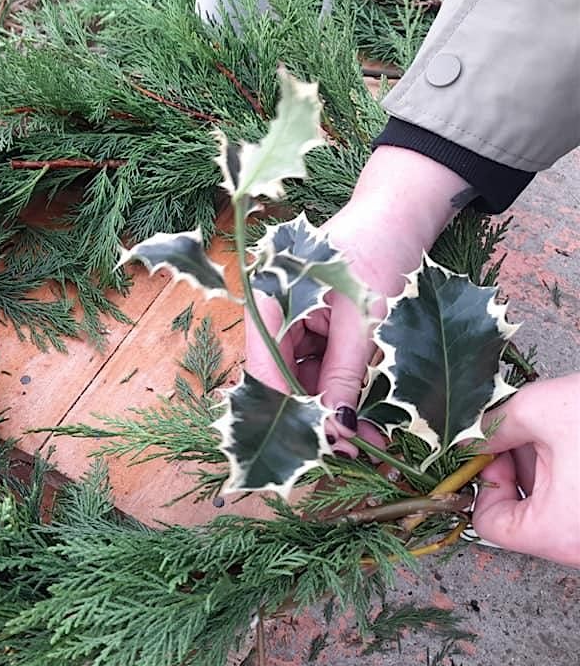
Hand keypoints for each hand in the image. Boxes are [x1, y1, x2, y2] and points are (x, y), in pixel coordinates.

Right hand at [246, 146, 472, 451]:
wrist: (399, 215)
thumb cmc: (379, 250)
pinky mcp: (310, 330)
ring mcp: (289, 324)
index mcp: (268, 300)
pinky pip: (317, 369)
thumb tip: (340, 428)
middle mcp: (270, 316)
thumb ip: (347, 374)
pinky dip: (340, 391)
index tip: (316, 445)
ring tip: (367, 440)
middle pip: (280, 379)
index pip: (265, 369)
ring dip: (330, 409)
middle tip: (348, 450)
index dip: (288, 411)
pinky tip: (365, 416)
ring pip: (300, 380)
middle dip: (313, 416)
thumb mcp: (366, 318)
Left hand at [473, 375, 579, 567]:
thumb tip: (467, 437)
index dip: (481, 482)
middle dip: (516, 467)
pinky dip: (573, 473)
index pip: (489, 525)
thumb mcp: (542, 409)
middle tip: (526, 428)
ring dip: (546, 465)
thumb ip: (493, 428)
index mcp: (560, 533)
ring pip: (553, 507)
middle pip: (522, 515)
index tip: (494, 448)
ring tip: (562, 428)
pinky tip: (576, 439)